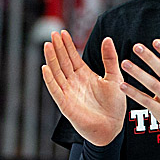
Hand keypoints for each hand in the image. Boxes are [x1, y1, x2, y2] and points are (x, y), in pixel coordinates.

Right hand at [42, 30, 125, 145]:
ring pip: (57, 72)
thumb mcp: (114, 77)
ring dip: (51, 59)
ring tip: (47, 45)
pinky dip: (50, 79)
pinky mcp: (65, 103)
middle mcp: (74, 82)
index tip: (62, 32)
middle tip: (53, 33)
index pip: (72, 57)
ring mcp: (68, 92)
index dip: (67, 45)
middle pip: (63, 62)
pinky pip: (55, 89)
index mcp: (85, 75)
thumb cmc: (115, 105)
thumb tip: (107, 38)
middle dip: (58, 48)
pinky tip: (45, 68)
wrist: (113, 126)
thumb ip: (110, 59)